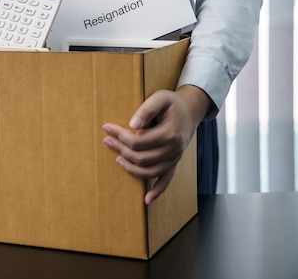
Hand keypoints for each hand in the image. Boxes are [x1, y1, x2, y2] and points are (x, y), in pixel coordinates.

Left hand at [102, 85, 210, 204]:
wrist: (190, 111)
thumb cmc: (172, 103)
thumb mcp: (160, 98)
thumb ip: (146, 109)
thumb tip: (132, 124)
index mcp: (169, 134)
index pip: (138, 141)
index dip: (120, 136)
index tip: (107, 128)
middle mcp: (173, 150)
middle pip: (140, 157)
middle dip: (120, 149)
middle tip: (107, 140)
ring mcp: (174, 158)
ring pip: (149, 171)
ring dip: (130, 168)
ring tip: (116, 158)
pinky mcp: (173, 163)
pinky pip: (166, 180)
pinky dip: (157, 191)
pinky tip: (147, 200)